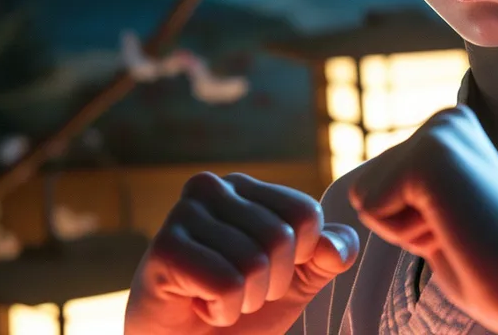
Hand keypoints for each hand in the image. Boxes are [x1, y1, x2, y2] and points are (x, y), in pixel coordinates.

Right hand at [125, 172, 358, 334]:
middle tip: (239, 291)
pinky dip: (221, 309)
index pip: (305, 213)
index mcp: (245, 187)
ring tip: (218, 298)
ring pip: (254, 262)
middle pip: (281, 237)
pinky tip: (199, 305)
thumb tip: (332, 248)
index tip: (269, 272)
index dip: (301, 258)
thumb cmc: (242, 309)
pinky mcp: (165, 249)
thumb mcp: (301, 279)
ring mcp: (184, 214)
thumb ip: (331, 254)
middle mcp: (212, 188)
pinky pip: (226, 283)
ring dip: (244, 299)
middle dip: (270, 283)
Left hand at [348, 105, 497, 334]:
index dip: (408, 221)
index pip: (377, 180)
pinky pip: (372, 209)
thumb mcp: (440, 209)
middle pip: (366, 184)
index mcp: (451, 126)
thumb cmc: (491, 262)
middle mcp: (446, 117)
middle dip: (401, 223)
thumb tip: (364, 189)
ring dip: (403, 229)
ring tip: (457, 228)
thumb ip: (409, 189)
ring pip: (365, 195)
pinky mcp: (428, 157)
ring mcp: (439, 132)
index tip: (461, 224)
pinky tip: (453, 229)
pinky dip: (404, 235)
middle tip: (460, 229)